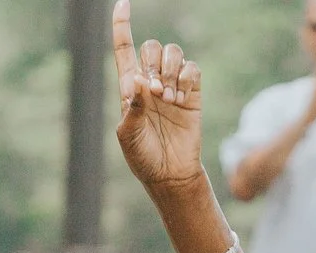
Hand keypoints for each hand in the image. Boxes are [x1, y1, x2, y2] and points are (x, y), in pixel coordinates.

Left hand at [111, 1, 205, 194]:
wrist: (170, 173)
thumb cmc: (143, 157)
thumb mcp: (128, 136)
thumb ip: (130, 109)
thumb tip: (138, 81)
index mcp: (129, 87)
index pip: (124, 48)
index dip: (122, 25)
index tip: (123, 3)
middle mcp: (151, 81)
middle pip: (151, 47)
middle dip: (151, 64)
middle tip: (154, 93)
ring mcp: (173, 85)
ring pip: (173, 52)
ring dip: (169, 72)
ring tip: (168, 99)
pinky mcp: (192, 92)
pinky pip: (191, 68)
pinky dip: (186, 79)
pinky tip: (181, 99)